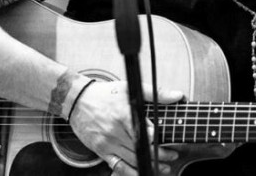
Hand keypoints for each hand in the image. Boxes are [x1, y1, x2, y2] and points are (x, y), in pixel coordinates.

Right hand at [69, 80, 183, 174]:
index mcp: (124, 114)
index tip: (170, 141)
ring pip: (132, 160)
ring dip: (150, 165)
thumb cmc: (105, 94)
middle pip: (141, 148)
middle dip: (160, 155)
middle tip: (172, 155)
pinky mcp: (101, 151)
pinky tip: (142, 172)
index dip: (158, 139)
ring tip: (164, 166)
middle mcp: (115, 131)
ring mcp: (107, 143)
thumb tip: (177, 95)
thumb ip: (155, 92)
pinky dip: (131, 172)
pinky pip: (118, 167)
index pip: (144, 132)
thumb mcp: (130, 88)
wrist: (78, 101)